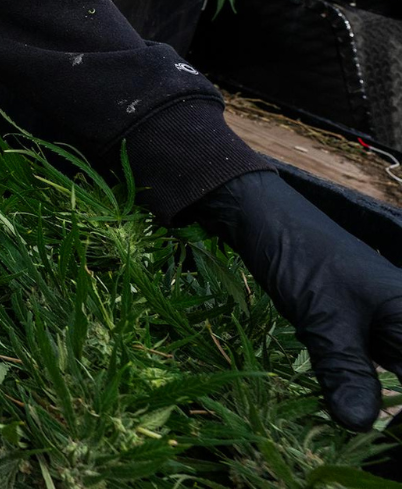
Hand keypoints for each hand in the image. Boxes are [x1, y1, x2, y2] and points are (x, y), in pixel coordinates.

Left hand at [193, 169, 401, 428]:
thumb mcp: (323, 317)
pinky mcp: (360, 328)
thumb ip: (346, 371)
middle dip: (391, 408)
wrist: (264, 216)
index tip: (386, 424)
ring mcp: (387, 325)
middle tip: (372, 435)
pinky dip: (363, 389)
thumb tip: (360, 426)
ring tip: (360, 427)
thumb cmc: (300, 256)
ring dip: (381, 403)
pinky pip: (374, 368)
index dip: (399, 408)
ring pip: (395, 378)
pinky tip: (346, 408)